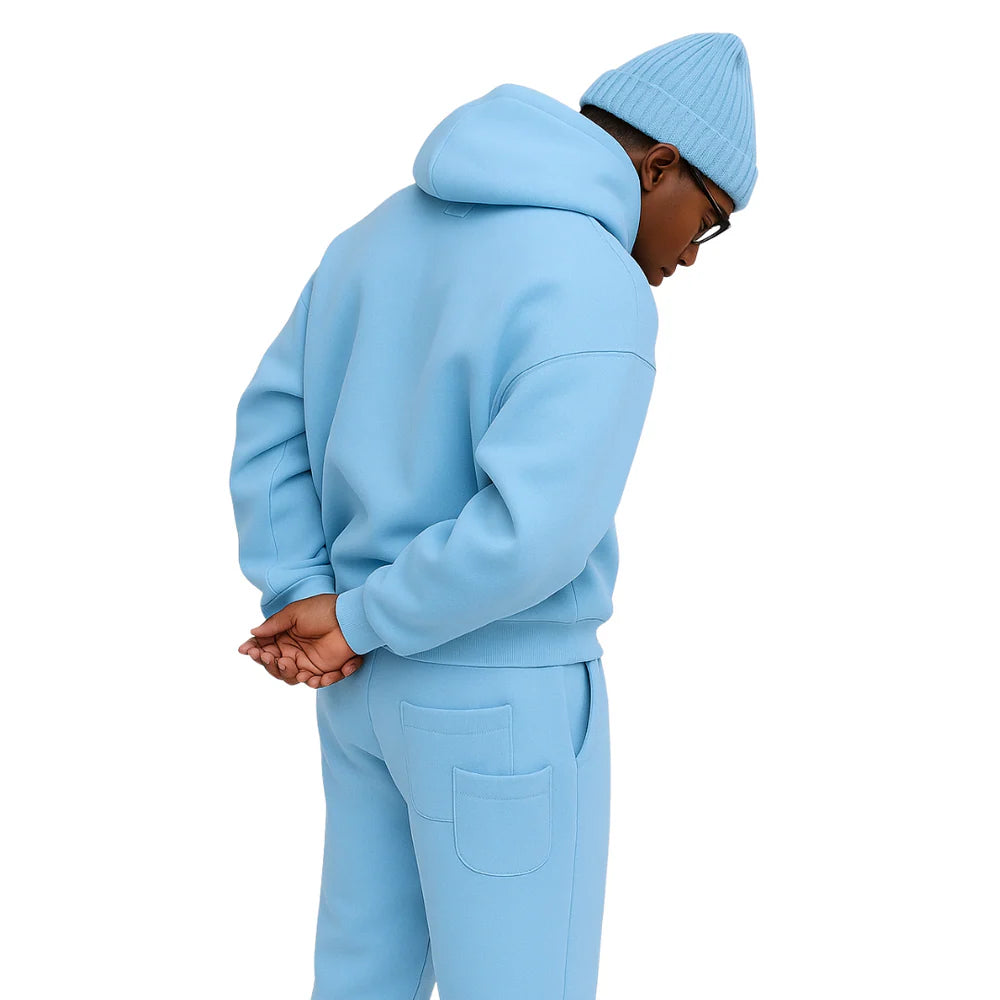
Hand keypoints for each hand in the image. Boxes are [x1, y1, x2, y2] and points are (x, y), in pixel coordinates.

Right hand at [237, 594, 363, 687]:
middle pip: (274, 666)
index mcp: (285, 636)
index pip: (265, 647)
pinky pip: (317, 682)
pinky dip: (319, 682)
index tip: (246, 650)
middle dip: (270, 664)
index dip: (255, 650)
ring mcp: (309, 662)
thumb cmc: (322, 610)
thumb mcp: (294, 613)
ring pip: (291, 678)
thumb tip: (253, 632)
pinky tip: (321, 676)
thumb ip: (273, 624)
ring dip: (289, 674)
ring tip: (293, 666)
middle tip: (270, 657)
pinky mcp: (325, 670)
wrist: (349, 618)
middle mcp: (294, 651)